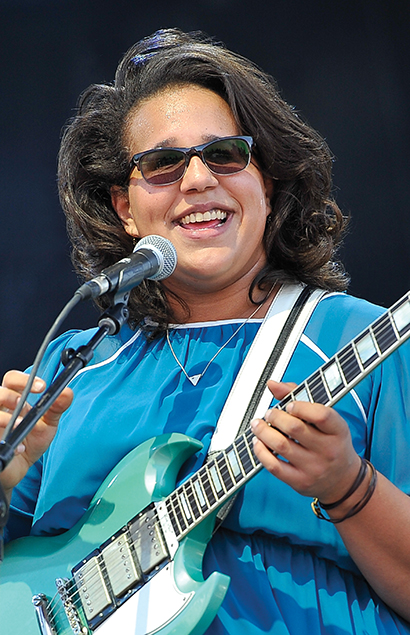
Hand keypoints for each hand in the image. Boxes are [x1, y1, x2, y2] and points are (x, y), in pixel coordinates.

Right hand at [0, 370, 72, 498]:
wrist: (20, 468)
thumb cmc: (30, 442)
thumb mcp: (47, 424)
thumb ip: (57, 407)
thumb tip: (67, 392)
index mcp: (12, 400)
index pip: (12, 379)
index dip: (24, 379)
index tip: (42, 387)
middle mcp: (0, 410)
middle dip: (11, 396)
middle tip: (24, 403)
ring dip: (4, 418)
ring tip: (20, 425)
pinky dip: (5, 442)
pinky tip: (19, 449)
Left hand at [251, 379, 360, 502]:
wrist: (343, 480)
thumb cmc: (332, 443)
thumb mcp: (327, 420)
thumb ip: (300, 398)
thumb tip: (272, 384)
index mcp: (338, 430)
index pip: (322, 415)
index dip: (301, 407)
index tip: (289, 405)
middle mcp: (328, 450)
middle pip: (295, 429)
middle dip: (275, 417)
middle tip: (269, 413)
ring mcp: (314, 468)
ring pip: (281, 445)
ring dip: (263, 431)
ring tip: (258, 425)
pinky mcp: (300, 482)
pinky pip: (274, 466)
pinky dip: (261, 452)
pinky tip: (258, 442)